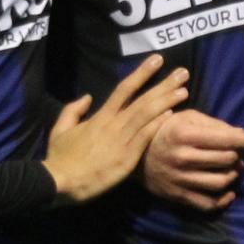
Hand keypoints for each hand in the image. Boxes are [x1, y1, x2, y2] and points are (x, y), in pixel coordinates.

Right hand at [42, 55, 188, 202]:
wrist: (60, 183)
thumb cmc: (60, 157)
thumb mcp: (61, 129)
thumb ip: (73, 110)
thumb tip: (88, 96)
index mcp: (100, 117)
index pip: (124, 89)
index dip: (142, 73)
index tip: (157, 60)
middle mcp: (114, 125)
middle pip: (142, 100)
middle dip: (163, 85)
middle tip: (183, 72)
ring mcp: (121, 141)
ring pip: (146, 116)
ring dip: (166, 101)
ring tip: (183, 90)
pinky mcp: (126, 158)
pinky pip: (144, 138)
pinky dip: (157, 124)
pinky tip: (171, 114)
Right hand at [142, 109, 243, 210]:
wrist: (134, 155)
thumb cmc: (164, 130)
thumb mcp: (185, 118)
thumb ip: (213, 124)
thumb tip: (241, 134)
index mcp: (184, 135)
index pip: (224, 139)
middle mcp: (183, 158)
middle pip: (225, 160)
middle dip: (238, 156)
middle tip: (238, 153)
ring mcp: (180, 179)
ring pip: (220, 182)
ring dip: (233, 175)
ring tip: (233, 169)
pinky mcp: (178, 195)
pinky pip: (207, 204)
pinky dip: (224, 200)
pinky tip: (229, 192)